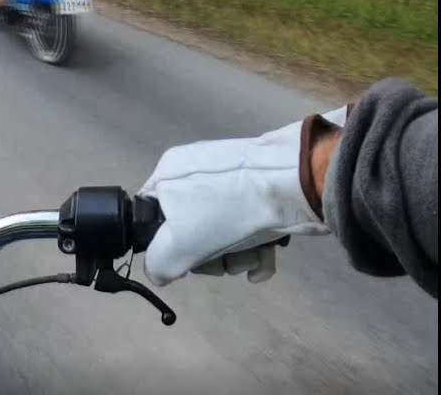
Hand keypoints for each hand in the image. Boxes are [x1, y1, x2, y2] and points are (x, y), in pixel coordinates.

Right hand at [138, 106, 348, 285]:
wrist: (294, 182)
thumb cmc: (226, 209)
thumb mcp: (178, 244)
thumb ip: (158, 264)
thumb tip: (160, 272)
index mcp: (168, 173)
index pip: (151, 216)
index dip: (165, 244)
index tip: (185, 258)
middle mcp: (196, 174)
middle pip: (190, 230)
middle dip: (209, 257)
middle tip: (223, 263)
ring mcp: (231, 182)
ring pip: (223, 233)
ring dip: (236, 257)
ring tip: (251, 258)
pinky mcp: (262, 192)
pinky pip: (248, 227)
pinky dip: (256, 251)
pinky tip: (264, 262)